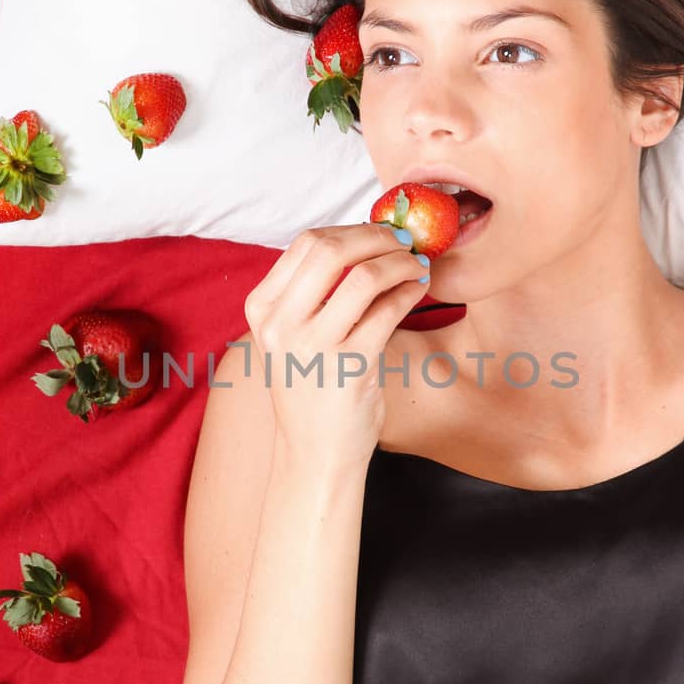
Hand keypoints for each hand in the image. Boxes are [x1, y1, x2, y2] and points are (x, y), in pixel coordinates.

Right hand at [242, 222, 429, 471]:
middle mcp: (280, 324)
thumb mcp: (293, 338)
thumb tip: (367, 239)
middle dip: (376, 237)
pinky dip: (410, 292)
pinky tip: (420, 290)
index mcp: (263, 309)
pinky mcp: (349, 367)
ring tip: (417, 266)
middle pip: (331, 249)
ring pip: (364, 277)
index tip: (379, 233)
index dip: (351, 229)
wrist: (315, 454)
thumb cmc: (313, 390)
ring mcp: (312, 346)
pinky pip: (387, 311)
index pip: (306, 244)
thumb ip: (315, 293)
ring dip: (400, 263)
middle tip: (404, 242)